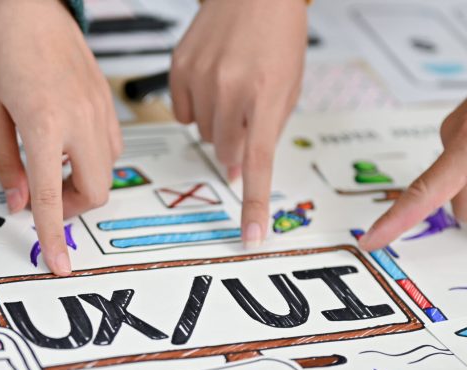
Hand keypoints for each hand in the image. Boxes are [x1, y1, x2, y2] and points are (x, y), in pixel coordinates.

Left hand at [0, 0, 121, 275]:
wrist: (29, 3)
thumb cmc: (2, 46)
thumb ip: (3, 161)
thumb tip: (17, 200)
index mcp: (44, 122)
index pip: (49, 196)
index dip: (53, 236)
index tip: (59, 262)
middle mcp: (80, 118)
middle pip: (95, 191)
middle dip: (70, 208)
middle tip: (42, 201)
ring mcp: (99, 108)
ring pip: (107, 171)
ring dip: (82, 184)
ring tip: (52, 171)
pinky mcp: (108, 100)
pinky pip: (113, 146)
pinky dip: (94, 160)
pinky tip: (68, 147)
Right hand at [170, 0, 307, 247]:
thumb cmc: (277, 38)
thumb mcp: (288, 87)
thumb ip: (266, 132)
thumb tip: (240, 173)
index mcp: (265, 94)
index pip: (258, 162)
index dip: (254, 203)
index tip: (252, 235)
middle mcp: (230, 87)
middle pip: (225, 151)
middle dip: (237, 143)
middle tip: (247, 115)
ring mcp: (200, 78)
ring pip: (203, 133)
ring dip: (217, 123)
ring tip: (232, 88)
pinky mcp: (178, 69)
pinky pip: (182, 112)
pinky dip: (196, 106)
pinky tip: (211, 82)